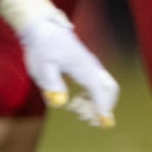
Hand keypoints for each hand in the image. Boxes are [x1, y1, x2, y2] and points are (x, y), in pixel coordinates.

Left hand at [17, 11, 118, 127]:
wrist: (44, 28)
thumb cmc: (42, 48)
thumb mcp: (41, 67)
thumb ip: (51, 84)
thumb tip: (61, 102)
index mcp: (82, 66)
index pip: (100, 90)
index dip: (103, 108)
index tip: (104, 123)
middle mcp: (91, 66)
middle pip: (110, 88)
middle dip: (104, 107)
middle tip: (88, 120)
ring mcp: (91, 65)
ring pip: (106, 87)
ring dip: (98, 103)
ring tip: (77, 110)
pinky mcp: (88, 66)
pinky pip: (99, 84)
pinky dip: (94, 97)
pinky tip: (78, 101)